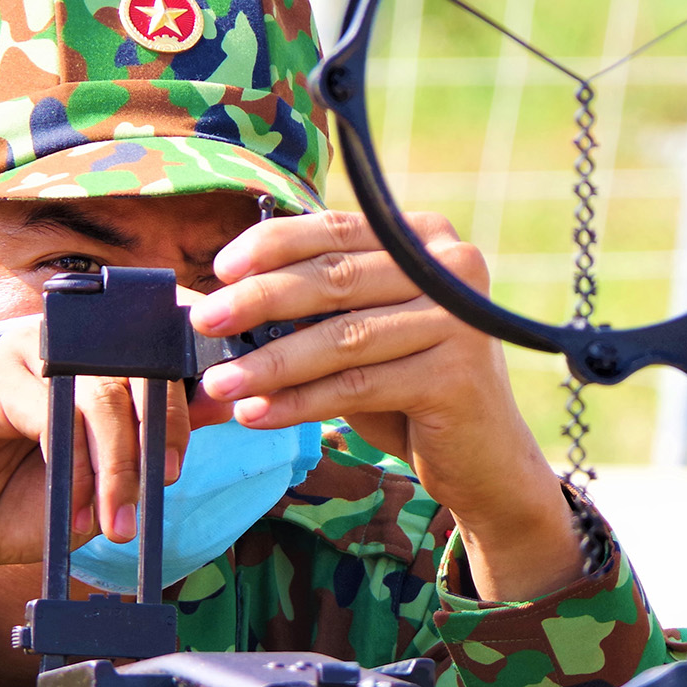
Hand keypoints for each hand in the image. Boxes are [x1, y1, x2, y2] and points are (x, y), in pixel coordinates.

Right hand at [0, 323, 216, 626]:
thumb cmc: (30, 502)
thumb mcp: (111, 475)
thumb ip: (157, 437)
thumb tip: (222, 401)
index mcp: (97, 355)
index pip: (161, 333)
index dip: (197, 354)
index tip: (224, 397)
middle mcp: (66, 340)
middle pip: (143, 365)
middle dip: (163, 430)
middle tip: (164, 482)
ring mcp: (27, 351)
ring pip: (104, 394)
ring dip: (118, 464)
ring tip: (116, 519)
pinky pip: (54, 411)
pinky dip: (72, 464)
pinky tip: (72, 505)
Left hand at [190, 210, 583, 602]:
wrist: (483, 458)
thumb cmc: (409, 387)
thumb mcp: (362, 333)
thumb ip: (313, 309)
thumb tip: (220, 304)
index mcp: (427, 238)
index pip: (337, 228)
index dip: (273, 245)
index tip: (219, 270)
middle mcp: (453, 267)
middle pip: (335, 279)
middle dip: (259, 300)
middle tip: (203, 321)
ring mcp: (460, 321)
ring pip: (341, 338)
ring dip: (270, 362)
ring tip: (219, 383)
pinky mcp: (457, 376)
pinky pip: (357, 386)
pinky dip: (299, 402)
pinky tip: (257, 414)